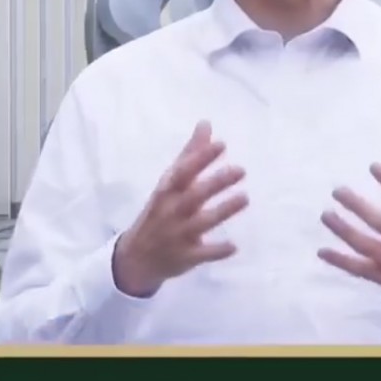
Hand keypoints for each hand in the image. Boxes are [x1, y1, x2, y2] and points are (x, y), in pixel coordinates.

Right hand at [113, 121, 248, 296]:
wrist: (136, 257)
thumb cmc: (161, 211)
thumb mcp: (171, 183)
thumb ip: (191, 154)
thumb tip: (206, 123)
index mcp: (168, 190)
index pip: (183, 171)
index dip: (201, 157)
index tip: (221, 144)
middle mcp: (171, 211)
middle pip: (194, 195)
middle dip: (216, 182)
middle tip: (241, 170)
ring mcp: (177, 235)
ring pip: (200, 222)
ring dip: (222, 211)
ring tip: (245, 198)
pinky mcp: (185, 257)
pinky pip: (202, 254)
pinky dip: (217, 250)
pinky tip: (234, 246)